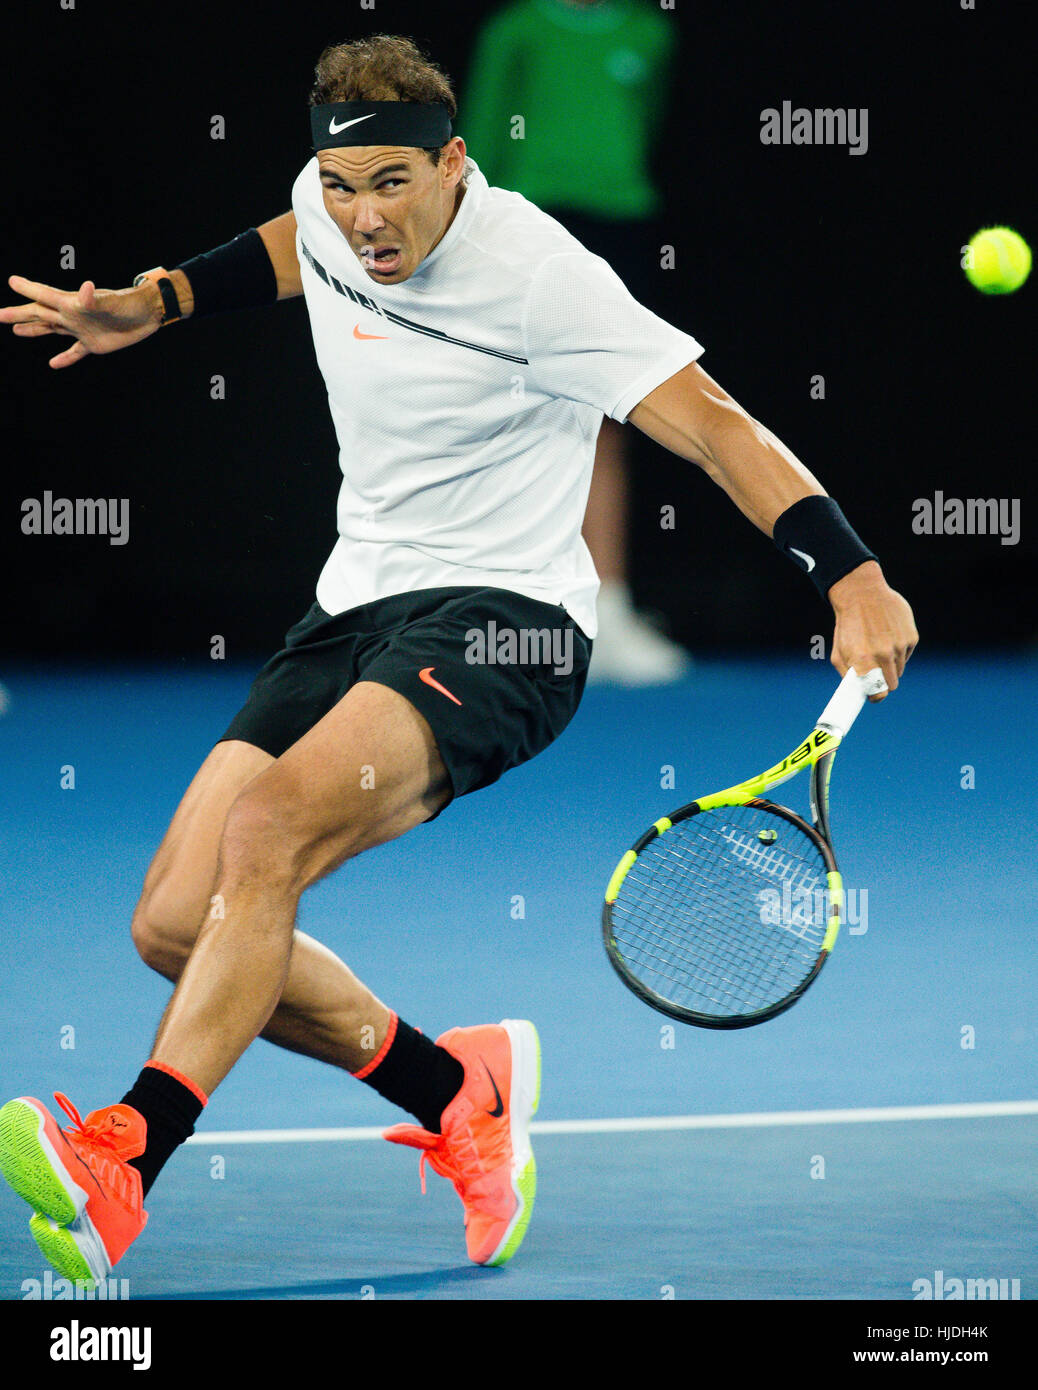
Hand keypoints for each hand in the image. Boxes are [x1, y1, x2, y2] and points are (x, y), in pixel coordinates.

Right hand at [0, 274, 162, 368]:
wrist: (148, 315)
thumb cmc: (129, 304)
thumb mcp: (111, 302)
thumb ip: (95, 298)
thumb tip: (85, 288)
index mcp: (72, 304)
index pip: (45, 296)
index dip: (28, 289)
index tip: (12, 281)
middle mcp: (73, 315)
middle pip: (40, 314)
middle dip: (19, 315)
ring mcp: (82, 329)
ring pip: (51, 329)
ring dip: (34, 329)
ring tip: (16, 329)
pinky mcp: (94, 343)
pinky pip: (75, 352)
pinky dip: (65, 358)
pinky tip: (53, 364)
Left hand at [828, 560, 917, 699]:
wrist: (861, 594)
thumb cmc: (847, 625)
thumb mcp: (838, 652)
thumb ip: (847, 675)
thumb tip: (858, 693)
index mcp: (863, 661)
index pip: (878, 693)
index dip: (876, 696)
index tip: (874, 696)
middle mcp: (883, 654)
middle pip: (892, 684)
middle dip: (884, 682)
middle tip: (876, 674)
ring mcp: (900, 645)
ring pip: (899, 669)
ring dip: (890, 664)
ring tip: (879, 648)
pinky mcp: (911, 637)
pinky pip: (907, 654)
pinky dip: (899, 651)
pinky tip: (888, 637)